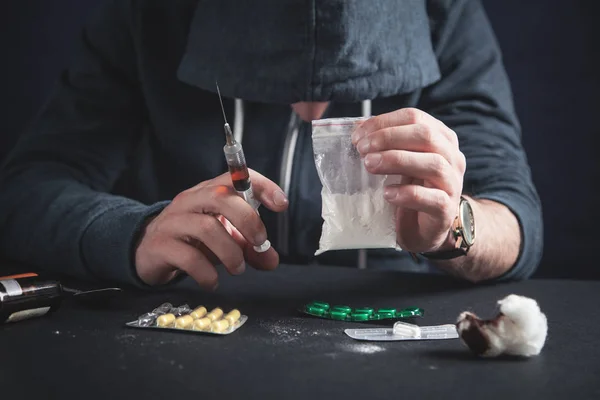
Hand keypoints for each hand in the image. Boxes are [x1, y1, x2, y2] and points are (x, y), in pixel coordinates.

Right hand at [135, 169, 288, 288]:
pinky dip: (207, 273)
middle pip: (220, 197)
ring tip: (237, 268)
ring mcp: (174, 222)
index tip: (281, 204)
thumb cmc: (191, 239)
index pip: (236, 178)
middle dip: (247, 220)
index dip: (262, 187)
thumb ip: (249, 247)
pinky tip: (213, 282)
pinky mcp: (162, 246)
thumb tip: (271, 260)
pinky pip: (188, 257)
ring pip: (206, 228)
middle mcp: (191, 201)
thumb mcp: (224, 238)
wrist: (146, 250)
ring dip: (230, 252)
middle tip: (259, 243)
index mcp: (209, 192)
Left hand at [352, 108, 465, 252]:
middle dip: (388, 138)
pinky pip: (432, 198)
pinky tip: (387, 194)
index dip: (384, 123)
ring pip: (433, 163)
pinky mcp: (447, 209)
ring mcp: (453, 183)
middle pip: (425, 135)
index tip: (358, 136)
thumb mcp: (397, 162)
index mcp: (440, 138)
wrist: (423, 228)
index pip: (415, 117)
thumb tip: (357, 128)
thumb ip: (384, 144)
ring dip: (396, 160)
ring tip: (370, 165)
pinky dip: (407, 194)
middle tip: (361, 149)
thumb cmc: (409, 189)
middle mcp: (452, 157)